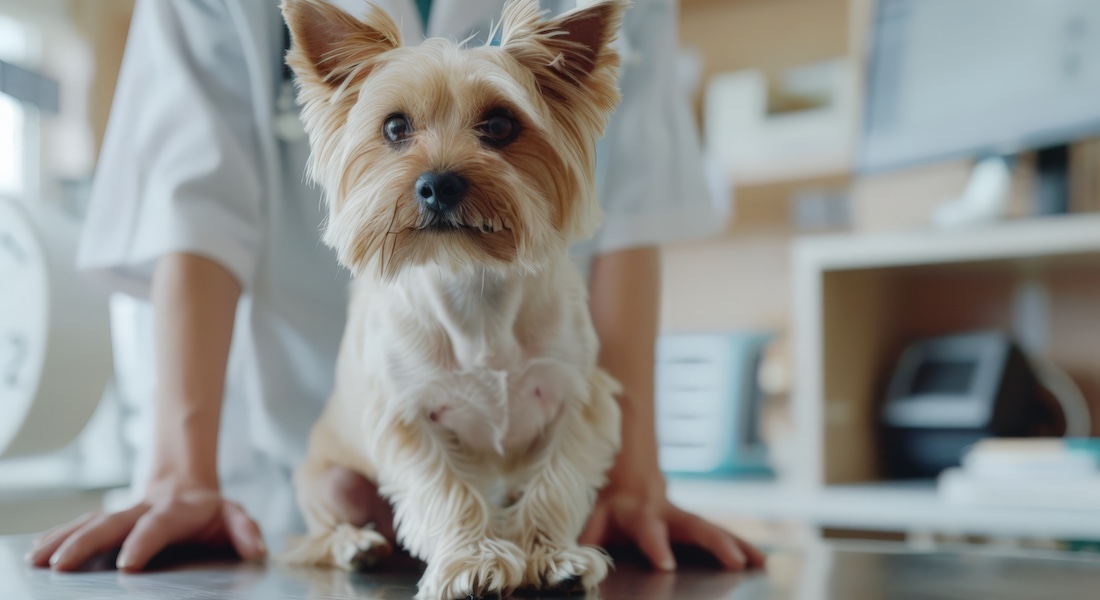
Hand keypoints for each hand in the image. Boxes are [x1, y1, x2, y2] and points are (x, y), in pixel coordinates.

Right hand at [27, 483, 264, 571]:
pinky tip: (36, 553)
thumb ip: (245, 531)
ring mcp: (122, 512)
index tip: (126, 564)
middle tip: (62, 565)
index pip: (157, 526)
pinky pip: (79, 526)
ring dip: (62, 540)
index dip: (142, 542)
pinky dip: (57, 537)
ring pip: (88, 522)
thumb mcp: (234, 517)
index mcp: (176, 511)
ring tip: (38, 561)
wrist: (186, 487)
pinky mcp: (107, 520)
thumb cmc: (210, 512)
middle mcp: (143, 509)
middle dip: (85, 543)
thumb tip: (255, 549)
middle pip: (110, 522)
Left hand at [579, 474, 764, 571]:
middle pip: (692, 526)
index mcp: (635, 512)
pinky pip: (721, 534)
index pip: (647, 529)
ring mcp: (683, 516)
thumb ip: (583, 539)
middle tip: (733, 562)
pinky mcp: (695, 523)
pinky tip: (763, 562)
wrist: (621, 471)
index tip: (667, 565)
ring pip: (712, 529)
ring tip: (759, 564)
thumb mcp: (587, 516)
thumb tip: (569, 563)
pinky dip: (742, 546)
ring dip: (736, 546)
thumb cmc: (603, 502)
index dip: (657, 546)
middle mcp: (664, 512)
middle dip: (714, 543)